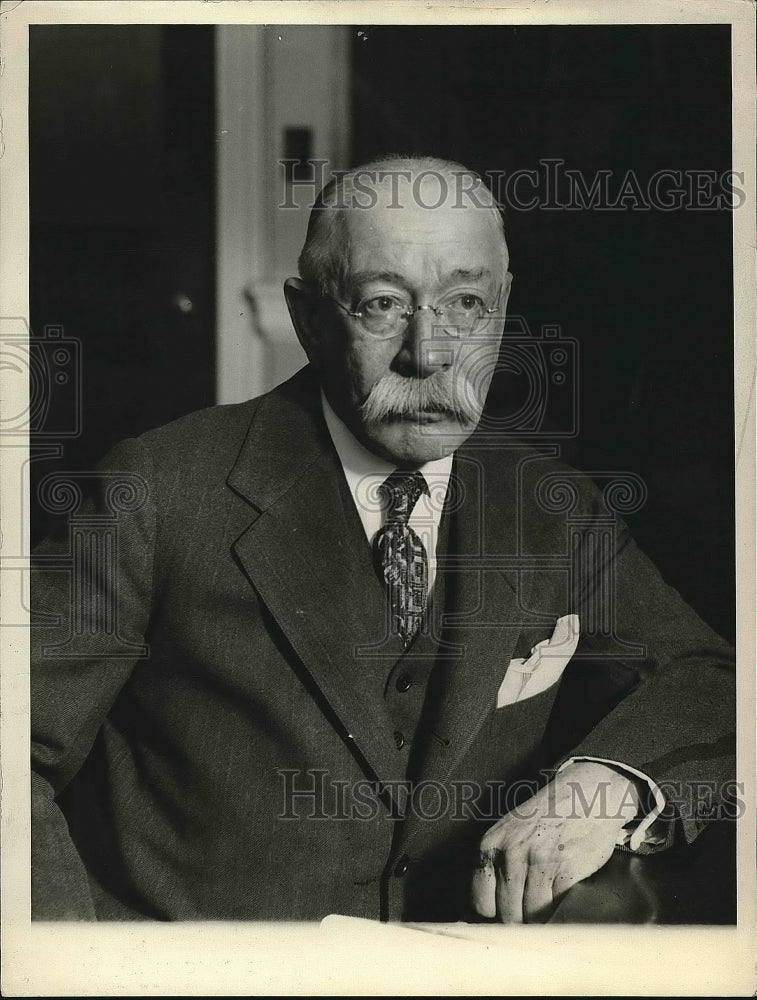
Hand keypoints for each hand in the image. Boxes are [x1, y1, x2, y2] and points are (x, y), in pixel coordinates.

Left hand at [472, 761, 640, 922]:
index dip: (496, 914)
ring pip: (532, 917)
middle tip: (533, 914)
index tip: (507, 913)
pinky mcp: (566, 870)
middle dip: (521, 921)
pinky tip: (564, 900)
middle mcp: (511, 854)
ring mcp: (539, 862)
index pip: (481, 903)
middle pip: (508, 915)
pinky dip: (562, 913)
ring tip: (549, 906)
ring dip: (542, 919)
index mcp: (490, 845)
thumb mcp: (509, 831)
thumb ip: (497, 862)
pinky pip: (557, 910)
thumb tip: (489, 909)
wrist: (585, 794)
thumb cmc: (547, 816)